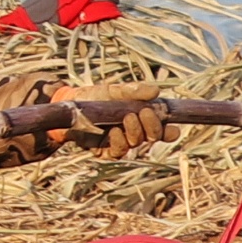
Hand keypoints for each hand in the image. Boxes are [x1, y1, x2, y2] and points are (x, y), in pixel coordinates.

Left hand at [47, 82, 170, 159]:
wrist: (70, 106)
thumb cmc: (95, 97)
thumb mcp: (114, 90)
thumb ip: (134, 91)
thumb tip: (156, 91)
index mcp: (141, 118)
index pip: (163, 130)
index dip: (170, 132)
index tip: (172, 128)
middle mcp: (134, 132)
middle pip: (153, 136)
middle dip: (153, 127)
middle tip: (144, 113)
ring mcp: (120, 142)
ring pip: (136, 143)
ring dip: (135, 132)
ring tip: (127, 118)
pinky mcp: (106, 151)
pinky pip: (118, 152)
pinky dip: (119, 142)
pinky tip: (115, 132)